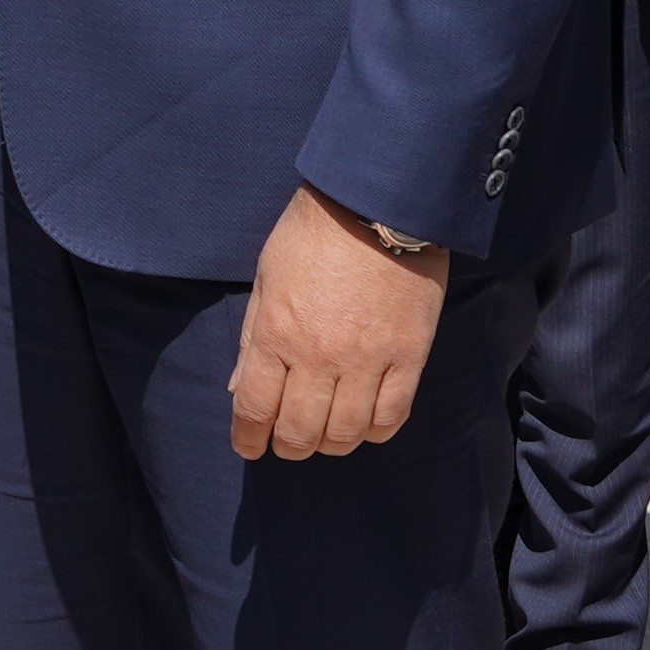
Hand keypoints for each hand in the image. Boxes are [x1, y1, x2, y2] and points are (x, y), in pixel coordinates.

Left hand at [227, 182, 449, 460]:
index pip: (255, 408)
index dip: (248, 438)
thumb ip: (252, 338)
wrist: (378, 202)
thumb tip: (240, 390)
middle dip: (289, 447)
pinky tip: (365, 423)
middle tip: (288, 443)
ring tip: (326, 435)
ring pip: (347, 433)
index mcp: (276, 333)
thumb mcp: (266, 278)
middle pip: (300, 432)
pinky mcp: (409, 355)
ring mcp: (368, 359)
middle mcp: (319, 355)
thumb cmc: (312, 234)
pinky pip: (392, 415)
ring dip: (331, 444)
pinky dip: (375, 431)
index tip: (249, 447)